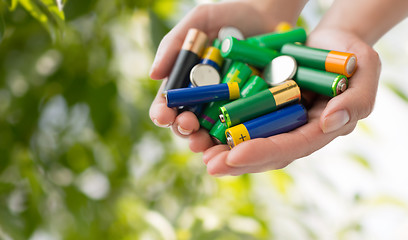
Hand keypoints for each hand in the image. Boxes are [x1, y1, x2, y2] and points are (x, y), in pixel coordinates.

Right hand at [149, 1, 297, 143]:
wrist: (271, 14)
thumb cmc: (232, 15)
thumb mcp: (201, 20)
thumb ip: (175, 43)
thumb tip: (152, 74)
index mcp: (187, 80)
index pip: (168, 102)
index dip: (162, 111)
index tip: (163, 114)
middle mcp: (204, 98)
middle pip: (186, 121)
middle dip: (182, 128)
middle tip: (187, 126)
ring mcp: (227, 106)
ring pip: (210, 132)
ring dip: (203, 141)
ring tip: (202, 142)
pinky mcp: (250, 111)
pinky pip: (240, 129)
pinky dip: (233, 139)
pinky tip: (229, 144)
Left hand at [203, 28, 380, 175]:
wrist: (333, 44)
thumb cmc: (352, 57)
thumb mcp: (365, 72)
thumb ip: (354, 100)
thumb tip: (329, 122)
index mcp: (318, 130)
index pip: (290, 147)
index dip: (263, 153)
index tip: (236, 156)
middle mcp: (295, 131)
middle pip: (265, 152)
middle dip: (237, 161)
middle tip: (210, 165)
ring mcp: (278, 121)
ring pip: (249, 141)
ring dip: (224, 150)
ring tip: (200, 154)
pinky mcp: (264, 108)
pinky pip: (242, 121)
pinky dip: (222, 127)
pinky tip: (202, 131)